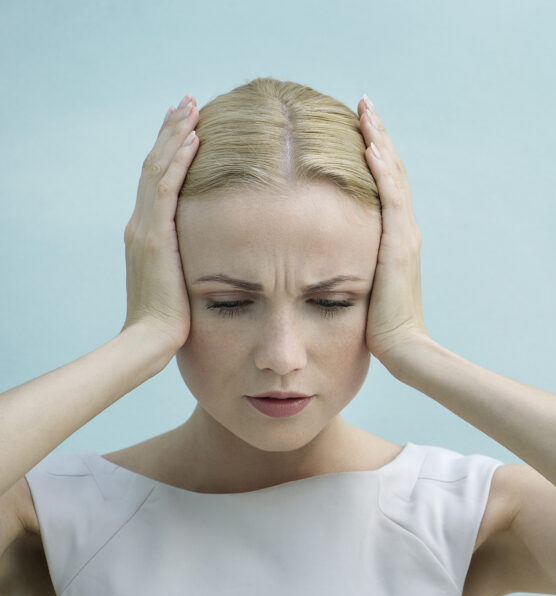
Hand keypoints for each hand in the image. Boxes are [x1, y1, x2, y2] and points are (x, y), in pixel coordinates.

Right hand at [121, 94, 198, 351]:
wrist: (152, 341)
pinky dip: (179, 160)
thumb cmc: (177, 321)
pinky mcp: (153, 236)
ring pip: (158, 168)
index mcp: (148, 233)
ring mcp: (144, 228)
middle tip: (188, 102)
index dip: (172, 151)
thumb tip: (222, 254)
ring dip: (175, 135)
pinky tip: (194, 139)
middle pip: (156, 165)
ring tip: (190, 107)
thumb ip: (196, 261)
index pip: (159, 181)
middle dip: (172, 132)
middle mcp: (142, 224)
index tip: (189, 127)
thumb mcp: (187, 282)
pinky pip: (166, 188)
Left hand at [357, 95, 430, 366]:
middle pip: (391, 170)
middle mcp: (404, 228)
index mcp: (394, 236)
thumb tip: (320, 254)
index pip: (385, 184)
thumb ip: (348, 263)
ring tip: (366, 112)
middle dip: (377, 135)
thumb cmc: (375, 326)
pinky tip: (369, 145)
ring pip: (393, 175)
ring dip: (379, 140)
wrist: (400, 346)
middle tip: (363, 104)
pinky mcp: (400, 242)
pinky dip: (381, 168)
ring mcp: (405, 233)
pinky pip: (391, 196)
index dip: (373, 153)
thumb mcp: (357, 284)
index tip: (357, 125)